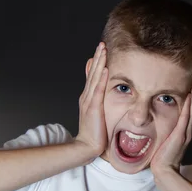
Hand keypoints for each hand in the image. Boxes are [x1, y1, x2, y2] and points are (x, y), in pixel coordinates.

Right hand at [74, 42, 108, 157]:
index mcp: (88, 97)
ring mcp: (89, 101)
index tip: (101, 49)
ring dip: (99, 63)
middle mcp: (86, 96)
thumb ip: (99, 102)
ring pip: (94, 78)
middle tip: (102, 44)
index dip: (96, 62)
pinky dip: (101, 78)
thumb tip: (103, 95)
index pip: (92, 76)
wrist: (87, 147)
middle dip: (98, 57)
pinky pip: (98, 90)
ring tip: (103, 50)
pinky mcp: (93, 108)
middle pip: (92, 73)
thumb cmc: (94, 132)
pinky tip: (105, 68)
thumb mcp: (96, 113)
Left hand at [150, 75, 191, 176]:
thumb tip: (168, 127)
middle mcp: (189, 129)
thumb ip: (170, 133)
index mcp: (186, 130)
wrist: (165, 171)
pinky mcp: (180, 135)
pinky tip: (189, 96)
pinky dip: (188, 106)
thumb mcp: (168, 142)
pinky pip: (185, 117)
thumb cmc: (164, 158)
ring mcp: (186, 132)